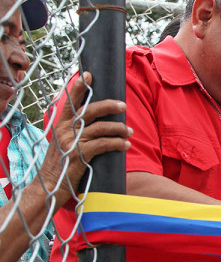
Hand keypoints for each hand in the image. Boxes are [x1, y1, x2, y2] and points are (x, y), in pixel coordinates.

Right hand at [43, 71, 130, 202]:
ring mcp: (71, 141)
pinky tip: (125, 145)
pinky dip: (118, 143)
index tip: (88, 75)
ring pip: (101, 128)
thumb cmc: (61, 164)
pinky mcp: (80, 155)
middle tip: (123, 105)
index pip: (70, 102)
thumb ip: (75, 131)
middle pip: (90, 110)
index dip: (79, 87)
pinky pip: (104, 144)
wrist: (49, 186)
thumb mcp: (63, 143)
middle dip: (109, 106)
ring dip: (119, 128)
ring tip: (129, 131)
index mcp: (60, 124)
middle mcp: (64, 130)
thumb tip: (96, 122)